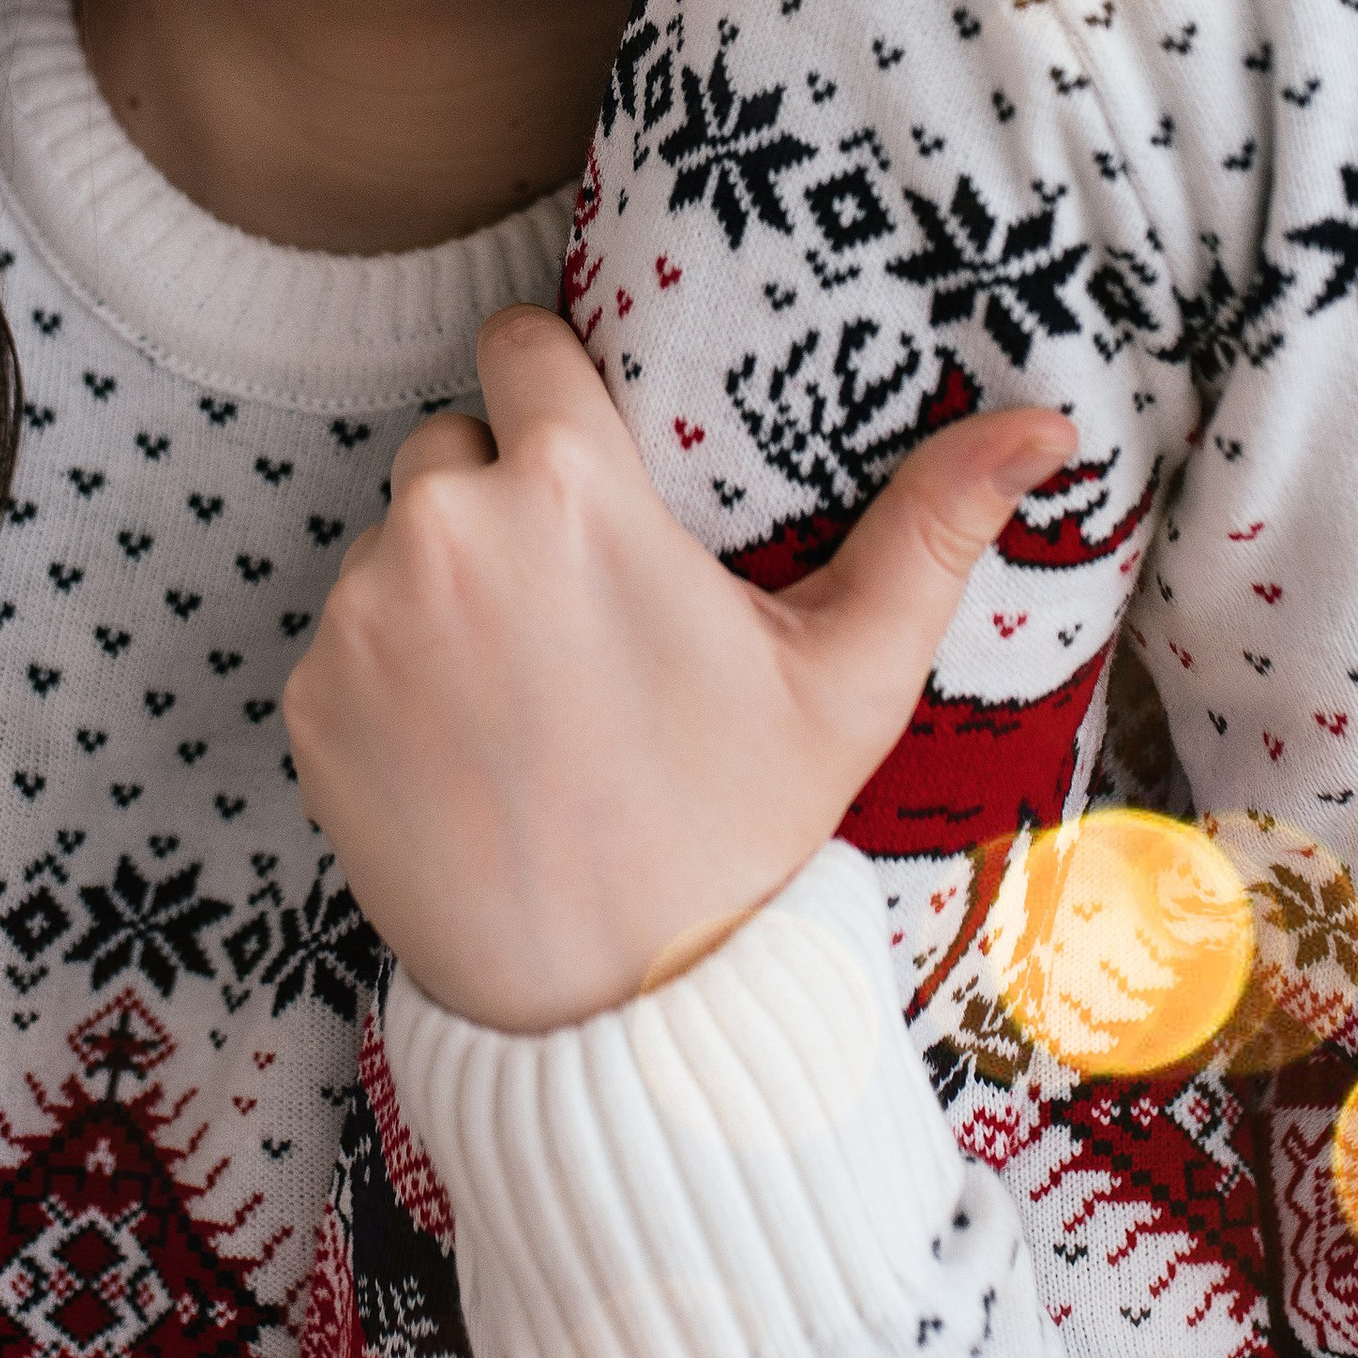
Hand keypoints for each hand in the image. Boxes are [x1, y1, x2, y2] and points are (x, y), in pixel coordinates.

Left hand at [283, 302, 1073, 1031]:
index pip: (519, 345)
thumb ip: (934, 526)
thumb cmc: (742, 829)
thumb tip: (1048, 425)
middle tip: (577, 614)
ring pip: (394, 544)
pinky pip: (343, 642)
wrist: (615, 1012)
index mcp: (570, 486)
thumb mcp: (852, 675)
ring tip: (528, 695)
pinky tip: (467, 752)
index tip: (586, 457)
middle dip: (502, 501)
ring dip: (442, 590)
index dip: (553, 391)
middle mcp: (446, 526)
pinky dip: (389, 681)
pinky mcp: (310, 699)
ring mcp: (363, 615)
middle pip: (454, 446)